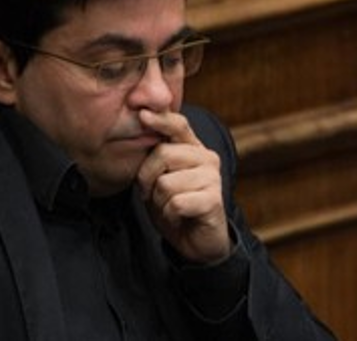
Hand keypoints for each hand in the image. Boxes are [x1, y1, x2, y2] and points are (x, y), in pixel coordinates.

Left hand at [135, 108, 230, 263]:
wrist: (196, 242)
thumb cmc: (175, 206)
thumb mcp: (160, 178)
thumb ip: (156, 156)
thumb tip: (143, 125)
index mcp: (194, 148)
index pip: (178, 125)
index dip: (161, 119)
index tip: (142, 114)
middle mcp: (207, 158)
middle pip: (163, 154)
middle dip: (147, 179)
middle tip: (151, 194)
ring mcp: (212, 178)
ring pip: (165, 183)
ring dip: (158, 201)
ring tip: (170, 207)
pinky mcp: (213, 200)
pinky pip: (175, 203)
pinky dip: (169, 215)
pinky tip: (179, 217)